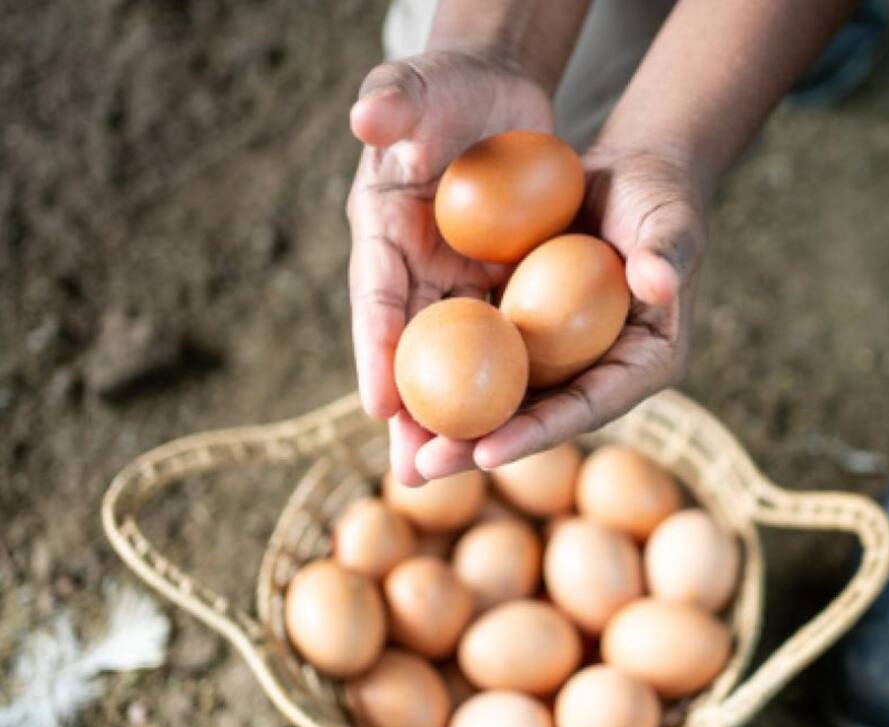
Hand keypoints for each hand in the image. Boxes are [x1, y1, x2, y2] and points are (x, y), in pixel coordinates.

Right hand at [346, 50, 552, 485]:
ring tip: (452, 475)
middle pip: (410, 351)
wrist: (495, 95)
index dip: (376, 347)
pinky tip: (515, 428)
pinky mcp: (496, 288)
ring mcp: (455, 283)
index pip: (376, 295)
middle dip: (410, 415)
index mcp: (381, 230)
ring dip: (455, 417)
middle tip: (414, 473)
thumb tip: (369, 119)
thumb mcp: (419, 84)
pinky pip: (501, 343)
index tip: (380, 402)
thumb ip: (394, 99)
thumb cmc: (449, 86)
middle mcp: (413, 269)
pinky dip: (503, 385)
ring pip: (455, 362)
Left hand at [414, 145, 706, 476]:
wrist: (631, 173)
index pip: (590, 406)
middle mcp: (604, 372)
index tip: (487, 452)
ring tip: (402, 450)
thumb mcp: (670, 222)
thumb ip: (666, 254)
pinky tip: (400, 391)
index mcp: (647, 363)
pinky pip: (487, 357)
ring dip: (455, 424)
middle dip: (480, 447)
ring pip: (507, 398)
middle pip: (540, 419)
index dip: (540, 432)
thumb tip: (661, 282)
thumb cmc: (660, 196)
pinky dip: (449, 373)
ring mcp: (565, 357)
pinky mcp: (532, 333)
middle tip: (424, 467)